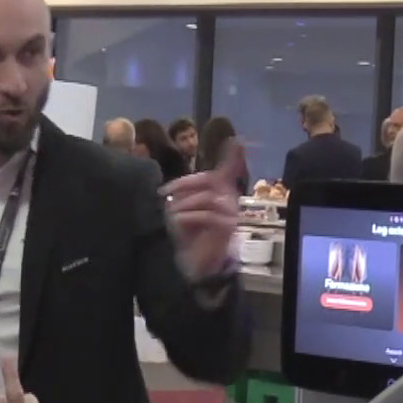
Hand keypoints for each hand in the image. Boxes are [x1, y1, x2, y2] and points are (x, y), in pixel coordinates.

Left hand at [159, 157, 241, 281]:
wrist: (195, 262)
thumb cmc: (189, 233)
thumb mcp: (182, 208)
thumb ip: (182, 193)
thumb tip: (170, 185)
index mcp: (221, 191)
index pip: (230, 169)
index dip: (233, 155)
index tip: (237, 140)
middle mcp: (229, 199)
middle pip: (210, 179)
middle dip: (184, 183)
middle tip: (165, 192)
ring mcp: (230, 214)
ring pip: (207, 198)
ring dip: (184, 203)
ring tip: (171, 213)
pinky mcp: (227, 228)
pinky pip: (208, 216)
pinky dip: (189, 217)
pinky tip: (177, 221)